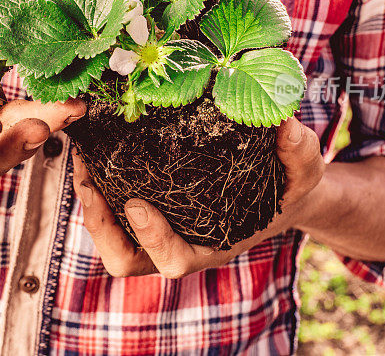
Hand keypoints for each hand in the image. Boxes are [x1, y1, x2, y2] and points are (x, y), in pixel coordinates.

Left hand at [72, 117, 324, 277]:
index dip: (154, 239)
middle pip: (126, 259)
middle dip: (102, 227)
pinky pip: (112, 207)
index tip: (137, 204)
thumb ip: (298, 154)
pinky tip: (92, 147)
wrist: (278, 187)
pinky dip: (97, 183)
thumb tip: (285, 125)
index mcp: (213, 245)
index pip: (175, 260)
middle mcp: (180, 243)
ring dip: (91, 204)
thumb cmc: (288, 185)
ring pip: (111, 237)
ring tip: (82, 163)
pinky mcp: (147, 205)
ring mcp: (159, 228)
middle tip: (90, 184)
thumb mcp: (303, 171)